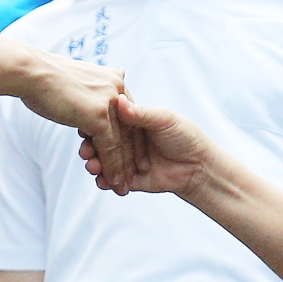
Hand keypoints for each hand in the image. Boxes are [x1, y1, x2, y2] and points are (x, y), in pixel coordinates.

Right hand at [20, 54, 138, 186]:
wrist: (30, 72)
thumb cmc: (45, 77)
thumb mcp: (76, 80)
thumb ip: (92, 88)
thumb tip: (94, 89)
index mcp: (114, 80)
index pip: (129, 115)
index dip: (132, 138)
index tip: (134, 157)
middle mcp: (117, 90)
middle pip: (130, 130)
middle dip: (132, 157)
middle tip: (133, 178)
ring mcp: (109, 103)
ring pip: (122, 142)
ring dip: (123, 169)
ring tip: (121, 187)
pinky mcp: (98, 116)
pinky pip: (110, 148)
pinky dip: (112, 168)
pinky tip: (112, 181)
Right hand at [78, 91, 215, 198]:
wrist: (199, 167)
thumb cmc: (185, 136)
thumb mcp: (163, 119)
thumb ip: (140, 113)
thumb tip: (119, 100)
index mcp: (132, 123)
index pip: (108, 122)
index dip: (94, 126)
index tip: (83, 128)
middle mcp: (127, 141)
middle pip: (101, 144)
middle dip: (90, 148)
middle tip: (85, 151)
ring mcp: (127, 161)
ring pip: (104, 163)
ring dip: (95, 165)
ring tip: (92, 166)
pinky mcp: (130, 180)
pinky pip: (113, 181)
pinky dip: (104, 181)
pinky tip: (101, 180)